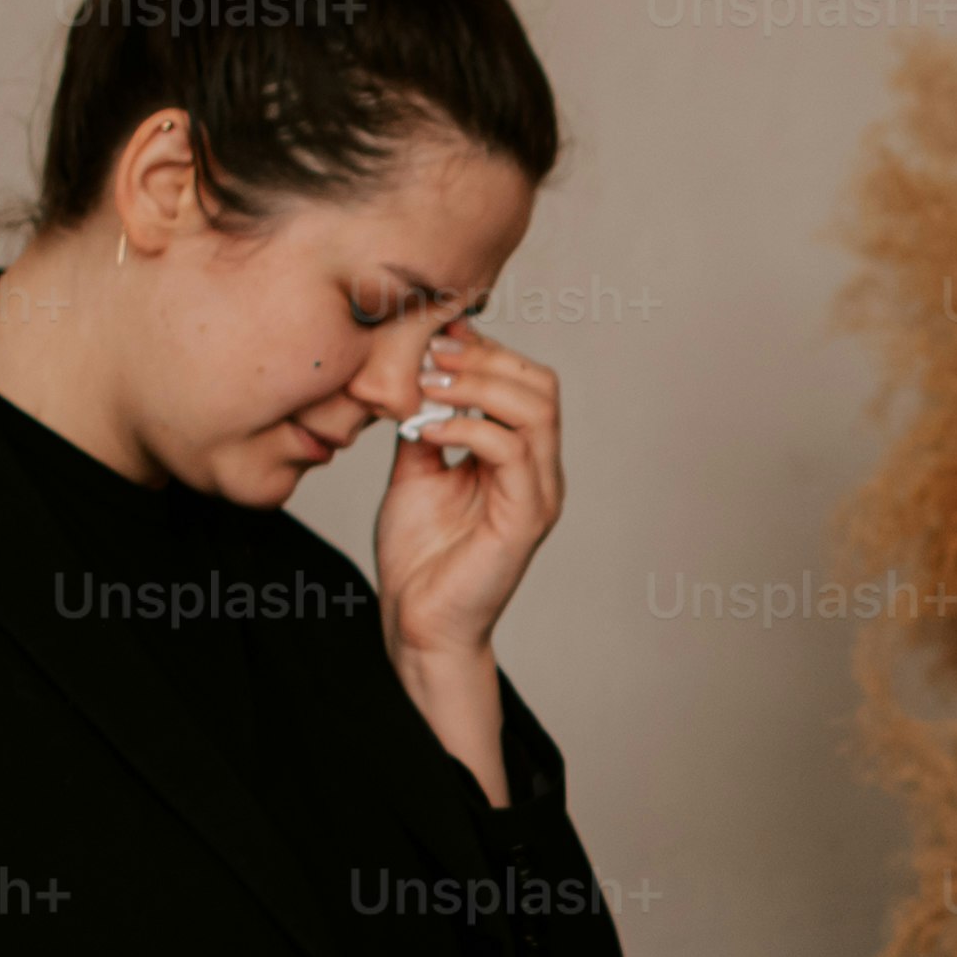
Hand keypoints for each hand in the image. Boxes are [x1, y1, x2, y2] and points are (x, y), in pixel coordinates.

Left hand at [373, 330, 563, 798]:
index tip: (437, 336)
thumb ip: (426, 425)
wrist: (417, 620)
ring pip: (536, 409)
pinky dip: (470, 426)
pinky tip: (429, 428)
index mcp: (520, 458)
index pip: (525, 381)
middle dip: (485, 358)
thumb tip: (418, 376)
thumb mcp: (415, 470)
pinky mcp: (525, 518)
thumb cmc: (419, 556)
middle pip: (541, 384)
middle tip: (433, 355)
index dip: (484, 350)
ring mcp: (539, 493)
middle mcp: (540, 471)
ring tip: (430, 385)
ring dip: (479, 385)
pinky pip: (512, 450)